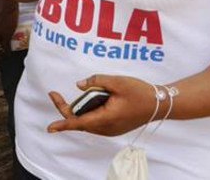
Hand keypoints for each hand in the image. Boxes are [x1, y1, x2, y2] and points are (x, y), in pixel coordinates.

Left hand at [47, 74, 163, 136]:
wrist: (160, 104)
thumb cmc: (140, 92)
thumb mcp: (118, 81)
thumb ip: (96, 81)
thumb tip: (78, 85)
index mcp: (107, 118)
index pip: (79, 123)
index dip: (63, 124)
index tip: (50, 127)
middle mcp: (107, 128)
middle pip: (79, 121)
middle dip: (66, 109)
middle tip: (55, 94)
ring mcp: (111, 130)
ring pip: (86, 123)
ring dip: (78, 111)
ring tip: (77, 95)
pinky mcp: (114, 127)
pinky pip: (94, 122)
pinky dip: (87, 113)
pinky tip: (89, 102)